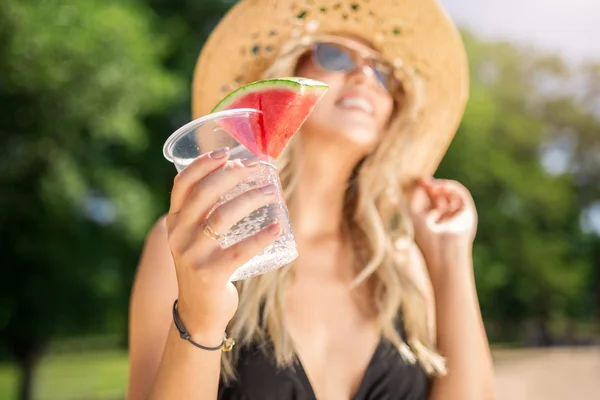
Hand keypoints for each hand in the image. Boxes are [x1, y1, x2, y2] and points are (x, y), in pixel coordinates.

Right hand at [165, 148, 280, 338]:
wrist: (198, 313)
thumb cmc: (205, 267)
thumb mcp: (195, 238)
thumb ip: (205, 213)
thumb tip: (242, 176)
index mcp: (174, 222)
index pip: (182, 184)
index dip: (203, 164)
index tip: (227, 154)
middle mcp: (178, 235)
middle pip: (204, 194)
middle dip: (233, 176)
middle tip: (258, 170)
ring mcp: (192, 255)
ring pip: (222, 216)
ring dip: (250, 199)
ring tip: (271, 191)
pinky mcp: (210, 274)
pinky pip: (240, 250)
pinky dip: (261, 236)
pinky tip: (277, 226)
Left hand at [407, 178, 477, 274]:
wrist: (443, 250)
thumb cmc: (425, 236)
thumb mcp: (415, 214)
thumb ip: (416, 196)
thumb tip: (421, 182)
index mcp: (431, 223)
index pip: (428, 203)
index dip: (424, 191)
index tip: (420, 181)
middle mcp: (444, 220)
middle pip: (439, 198)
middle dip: (433, 188)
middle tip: (426, 181)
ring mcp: (457, 216)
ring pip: (451, 195)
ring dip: (443, 187)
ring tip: (435, 185)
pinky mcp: (468, 213)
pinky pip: (462, 195)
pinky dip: (453, 188)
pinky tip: (443, 185)